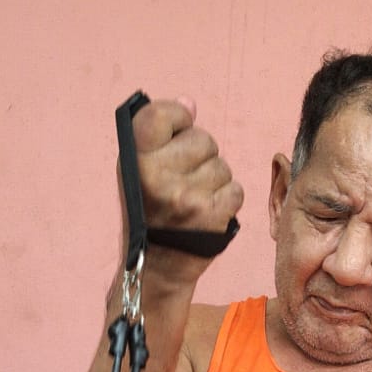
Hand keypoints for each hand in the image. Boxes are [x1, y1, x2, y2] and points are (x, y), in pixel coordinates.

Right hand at [124, 98, 243, 281]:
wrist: (157, 268)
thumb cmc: (150, 213)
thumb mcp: (139, 172)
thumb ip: (160, 134)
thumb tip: (190, 104)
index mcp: (135, 160)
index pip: (162, 114)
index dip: (178, 118)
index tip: (178, 130)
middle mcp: (158, 177)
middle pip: (204, 139)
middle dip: (200, 156)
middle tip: (183, 181)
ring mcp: (187, 197)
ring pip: (222, 166)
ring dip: (214, 181)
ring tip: (194, 201)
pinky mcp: (211, 216)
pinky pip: (235, 189)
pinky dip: (226, 201)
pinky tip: (207, 213)